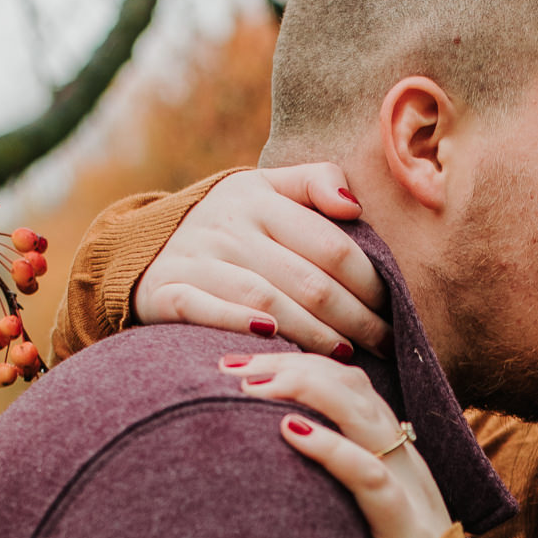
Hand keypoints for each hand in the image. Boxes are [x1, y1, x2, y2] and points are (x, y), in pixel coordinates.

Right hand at [134, 166, 391, 358]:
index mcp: (259, 198)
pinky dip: (239, 325)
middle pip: (308, 281)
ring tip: (346, 355)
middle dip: (355, 318)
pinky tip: (275, 342)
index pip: (331, 245)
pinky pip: (205, 311)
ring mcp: (194, 260)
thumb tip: (354, 206)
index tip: (394, 308)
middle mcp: (227, 226)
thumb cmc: (229, 226)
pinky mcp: (165, 292)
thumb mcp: (265, 189)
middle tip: (385, 343)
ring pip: (267, 301)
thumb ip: (314, 182)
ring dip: (313, 333)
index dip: (370, 281)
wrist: (143, 248)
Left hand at [227, 351, 453, 537]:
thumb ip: (325, 473)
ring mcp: (405, 482)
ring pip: (361, 413)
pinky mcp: (401, 521)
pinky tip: (288, 431)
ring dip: (303, 389)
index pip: (343, 379)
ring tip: (251, 387)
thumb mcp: (353, 504)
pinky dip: (329, 447)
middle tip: (229, 367)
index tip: (236, 363)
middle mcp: (400, 452)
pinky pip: (367, 474)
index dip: (293, 360)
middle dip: (286, 365)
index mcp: (389, 444)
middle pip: (347, 383)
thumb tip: (264, 452)